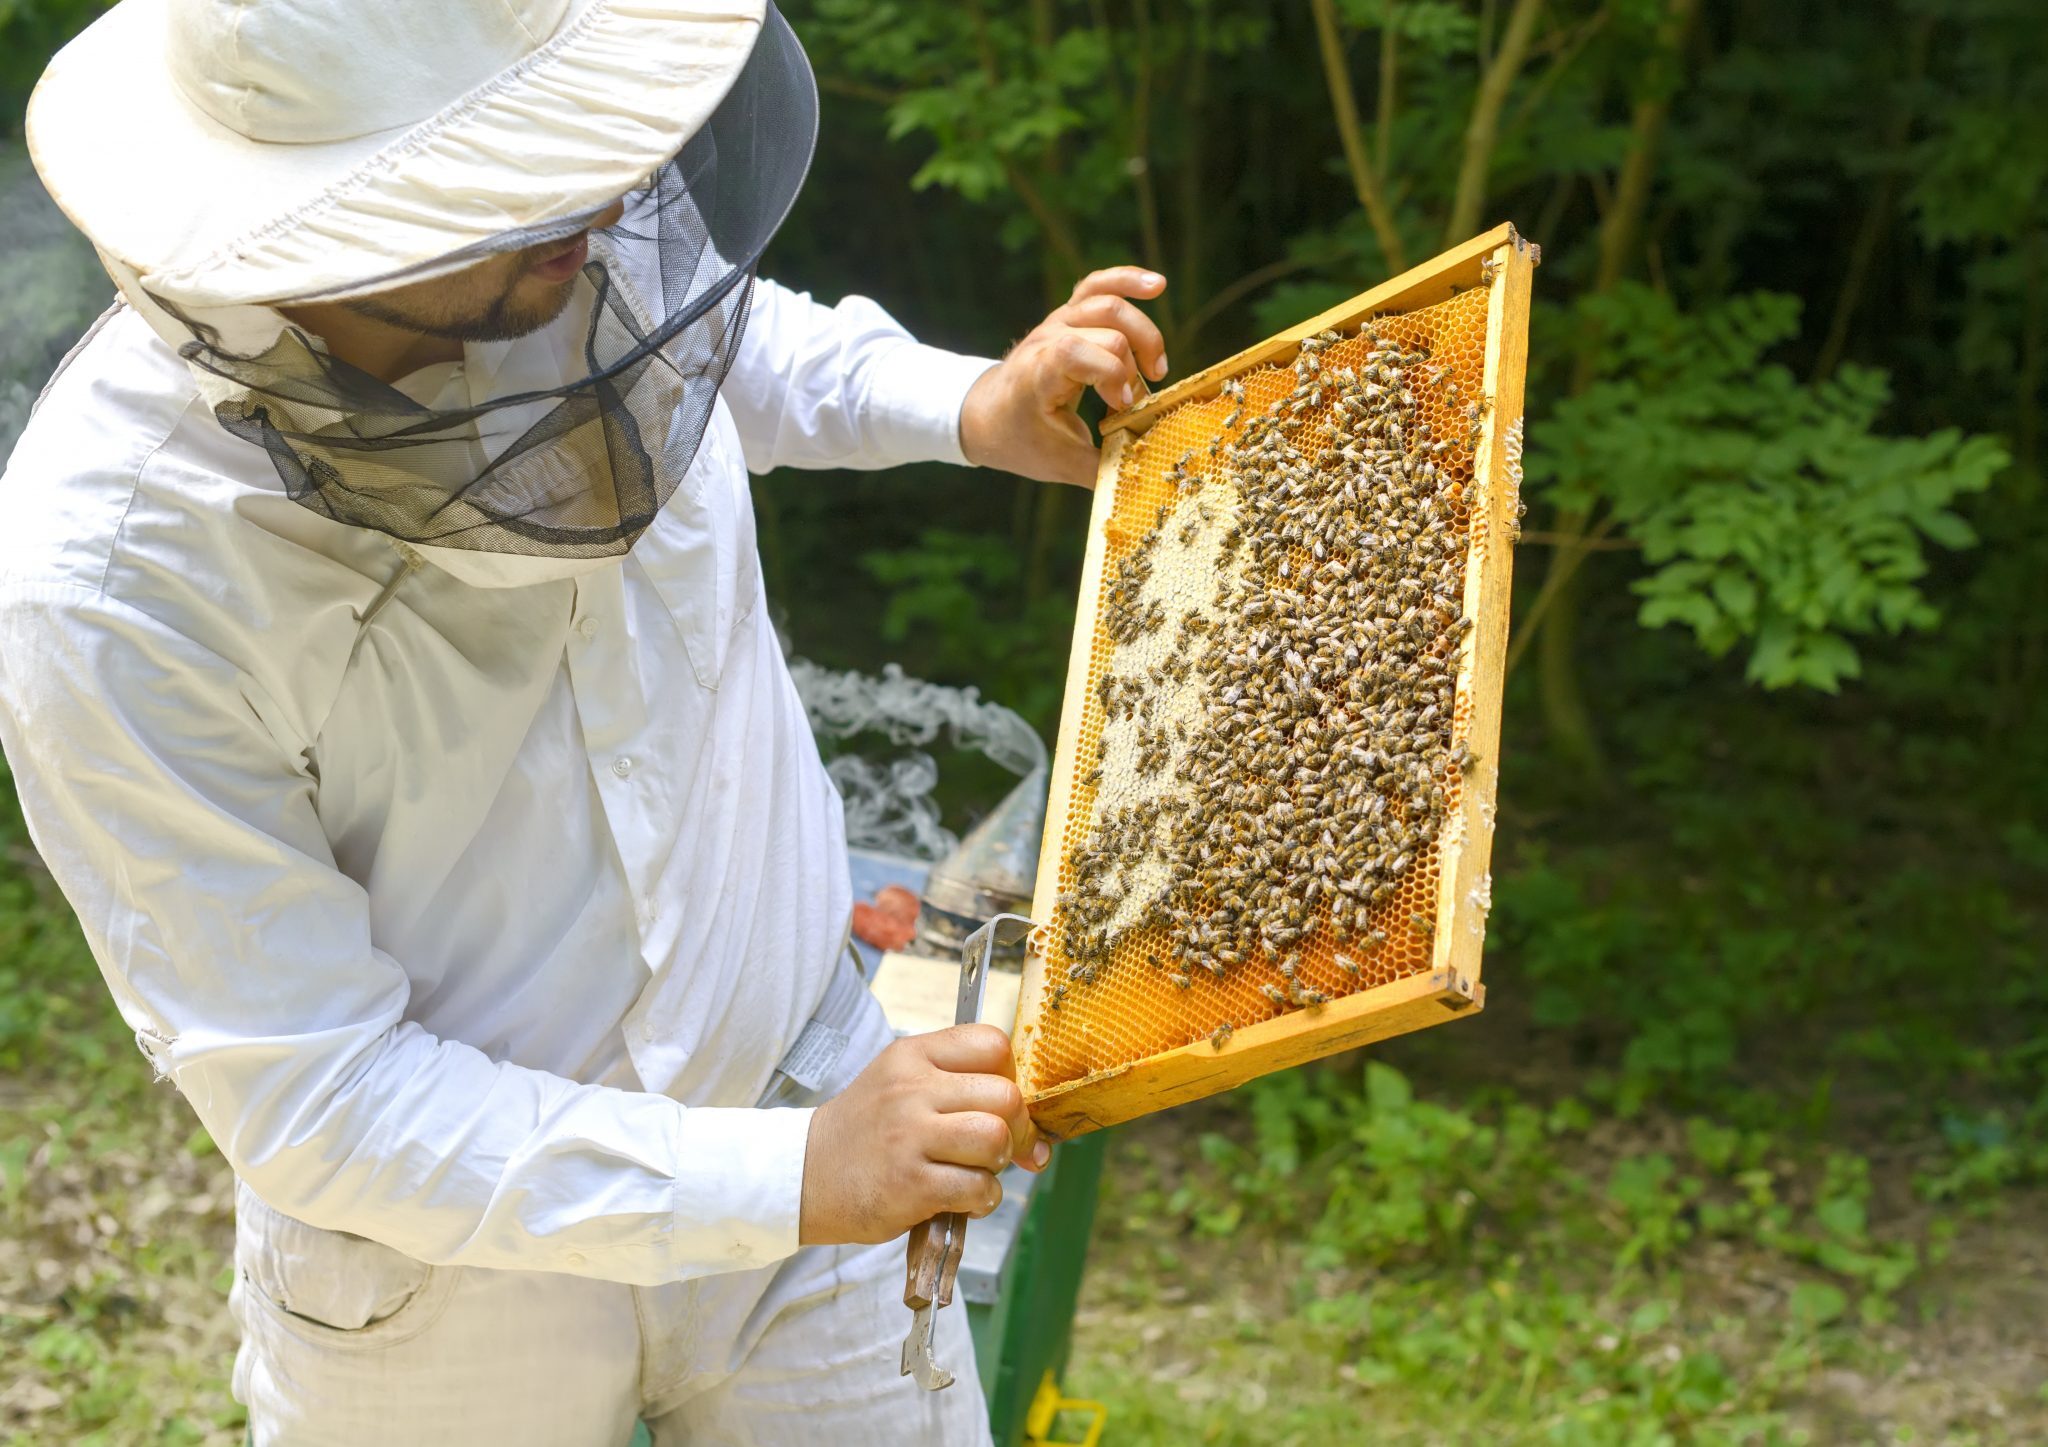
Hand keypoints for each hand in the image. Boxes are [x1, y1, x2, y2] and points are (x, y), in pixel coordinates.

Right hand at [798, 1024, 1050, 1246]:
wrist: (805, 1174)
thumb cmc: (866, 1131)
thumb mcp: (900, 1082)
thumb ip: (959, 1086)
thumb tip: (1034, 1128)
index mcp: (913, 1056)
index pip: (993, 1044)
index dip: (1011, 1076)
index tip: (1002, 1103)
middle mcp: (911, 1090)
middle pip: (1006, 1096)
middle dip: (1017, 1128)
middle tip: (1000, 1148)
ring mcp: (909, 1137)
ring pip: (996, 1139)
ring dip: (999, 1163)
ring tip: (976, 1170)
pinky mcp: (909, 1185)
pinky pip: (978, 1188)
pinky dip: (983, 1199)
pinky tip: (962, 1198)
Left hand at [959, 266, 1170, 488]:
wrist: (985, 415)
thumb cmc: (1020, 439)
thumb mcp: (1059, 464)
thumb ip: (1103, 468)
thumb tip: (1146, 474)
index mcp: (1040, 372)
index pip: (1083, 352)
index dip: (1114, 377)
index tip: (1122, 408)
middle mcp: (1048, 338)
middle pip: (1108, 329)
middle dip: (1135, 363)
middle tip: (1139, 401)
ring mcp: (1058, 322)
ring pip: (1109, 303)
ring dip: (1143, 333)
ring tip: (1156, 367)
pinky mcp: (1068, 316)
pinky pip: (1098, 286)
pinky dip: (1128, 280)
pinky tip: (1157, 285)